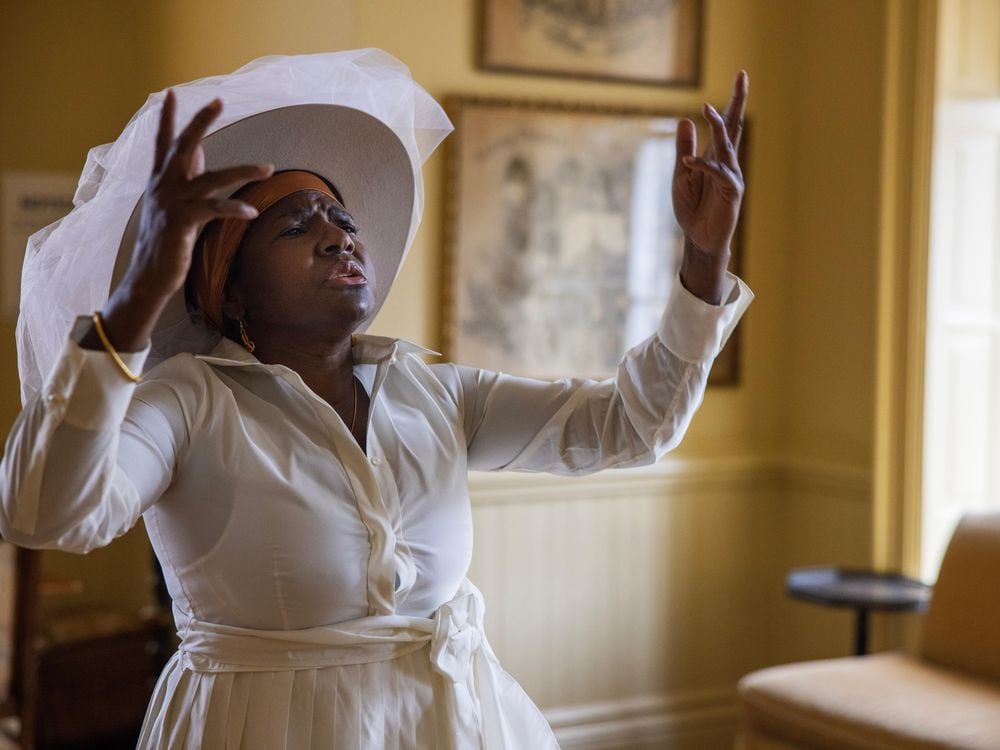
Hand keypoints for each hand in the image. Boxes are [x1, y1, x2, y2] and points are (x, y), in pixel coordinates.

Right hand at [92, 92, 272, 351]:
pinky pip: (213, 210)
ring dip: (242, 171)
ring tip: (268, 167)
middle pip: (183, 147)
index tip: (170, 93)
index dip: (167, 119)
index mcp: (159, 182)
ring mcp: (171, 204)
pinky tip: (252, 211)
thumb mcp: (172, 207)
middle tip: (217, 101)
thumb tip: (196, 155)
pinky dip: (234, 209)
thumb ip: (184, 181)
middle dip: (200, 123)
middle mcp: (163, 187)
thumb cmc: (164, 243)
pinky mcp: (181, 223)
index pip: (162, 143)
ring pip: (211, 179)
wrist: (147, 276)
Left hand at [673, 71, 747, 302]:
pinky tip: (688, 161)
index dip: (732, 101)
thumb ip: (684, 148)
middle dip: (738, 101)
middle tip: (742, 76)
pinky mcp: (731, 192)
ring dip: (717, 127)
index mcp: (715, 155)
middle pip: (735, 126)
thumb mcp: (681, 174)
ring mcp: (731, 176)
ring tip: (706, 108)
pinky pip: (718, 173)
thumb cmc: (691, 208)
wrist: (698, 238)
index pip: (727, 124)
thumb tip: (686, 120)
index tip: (741, 75)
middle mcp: (727, 162)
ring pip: (726, 145)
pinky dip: (703, 165)